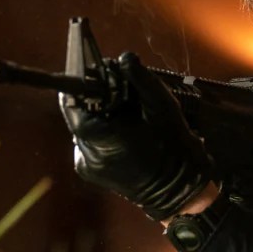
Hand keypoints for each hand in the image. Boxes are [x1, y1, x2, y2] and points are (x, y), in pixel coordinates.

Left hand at [60, 52, 211, 219]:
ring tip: (128, 117)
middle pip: (80, 114)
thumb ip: (140, 79)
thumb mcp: (162, 107)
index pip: (72, 103)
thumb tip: (123, 59)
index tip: (96, 72)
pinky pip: (91, 142)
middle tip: (121, 94)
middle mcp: (86, 154)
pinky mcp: (91, 172)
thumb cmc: (173, 150)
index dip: (83, 83)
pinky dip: (105, 133)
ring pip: (86, 127)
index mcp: (100, 138)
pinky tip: (125, 134)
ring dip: (102, 116)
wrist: (180, 193)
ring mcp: (87, 165)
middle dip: (97, 100)